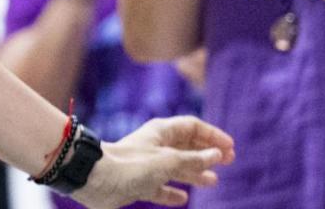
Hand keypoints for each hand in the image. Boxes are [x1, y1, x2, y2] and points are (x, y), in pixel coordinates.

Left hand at [72, 115, 233, 208]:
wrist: (93, 179)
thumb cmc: (130, 165)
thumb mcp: (168, 162)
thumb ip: (194, 159)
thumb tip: (217, 154)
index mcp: (161, 132)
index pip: (192, 127)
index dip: (212, 135)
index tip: (231, 148)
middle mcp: (154, 146)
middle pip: (186, 146)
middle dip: (207, 153)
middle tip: (228, 162)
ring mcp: (146, 166)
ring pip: (176, 167)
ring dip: (195, 173)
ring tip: (213, 181)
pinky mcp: (136, 184)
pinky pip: (159, 187)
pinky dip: (172, 192)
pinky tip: (182, 198)